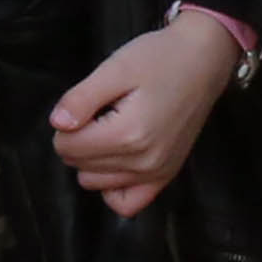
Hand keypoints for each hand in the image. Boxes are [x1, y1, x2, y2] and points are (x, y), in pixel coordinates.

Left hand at [46, 13, 236, 219]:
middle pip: (79, 165)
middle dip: (78, 139)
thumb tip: (57, 124)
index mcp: (128, 134)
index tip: (85, 103)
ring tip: (110, 129)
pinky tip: (115, 162)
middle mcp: (143, 162)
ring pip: (95, 182)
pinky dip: (112, 187)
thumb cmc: (160, 58)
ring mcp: (156, 173)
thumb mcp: (116, 68)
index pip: (68, 146)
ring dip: (92, 159)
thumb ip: (82, 98)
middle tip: (100, 112)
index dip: (66, 123)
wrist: (204, 61)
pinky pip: (126, 203)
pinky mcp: (166, 176)